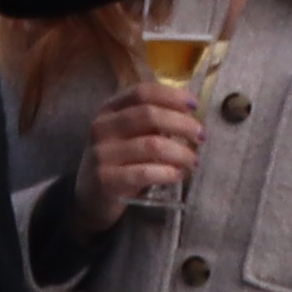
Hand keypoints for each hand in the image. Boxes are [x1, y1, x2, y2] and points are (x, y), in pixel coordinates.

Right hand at [79, 80, 208, 211]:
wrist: (90, 198)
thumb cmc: (119, 162)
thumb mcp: (128, 136)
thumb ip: (152, 123)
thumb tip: (190, 117)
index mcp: (109, 110)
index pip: (142, 92)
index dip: (172, 96)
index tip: (194, 105)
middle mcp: (102, 128)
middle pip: (149, 115)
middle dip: (182, 124)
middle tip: (201, 136)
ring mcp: (102, 154)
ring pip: (152, 145)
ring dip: (180, 152)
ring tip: (193, 160)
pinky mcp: (106, 180)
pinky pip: (144, 173)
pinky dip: (167, 173)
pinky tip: (177, 175)